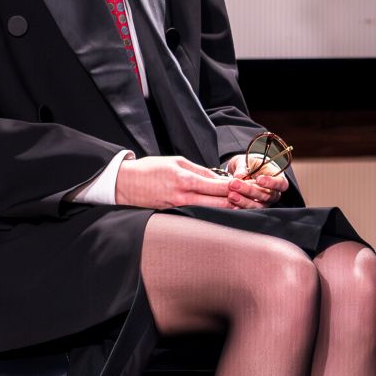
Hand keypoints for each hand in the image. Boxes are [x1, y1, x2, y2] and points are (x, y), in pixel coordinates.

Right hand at [115, 155, 234, 209]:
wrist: (126, 184)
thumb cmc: (150, 169)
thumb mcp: (176, 161)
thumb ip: (199, 170)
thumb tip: (218, 178)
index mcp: (185, 180)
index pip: (217, 186)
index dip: (235, 187)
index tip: (246, 186)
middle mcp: (184, 197)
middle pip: (218, 203)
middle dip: (235, 201)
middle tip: (248, 199)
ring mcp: (179, 208)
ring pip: (210, 211)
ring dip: (225, 208)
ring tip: (239, 205)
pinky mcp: (175, 213)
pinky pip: (198, 213)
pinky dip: (210, 211)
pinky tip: (219, 209)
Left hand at [223, 153, 288, 209]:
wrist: (242, 172)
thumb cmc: (249, 164)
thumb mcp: (245, 160)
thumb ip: (243, 166)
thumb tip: (239, 176)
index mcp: (276, 177)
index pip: (281, 183)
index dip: (271, 183)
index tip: (259, 179)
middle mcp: (273, 192)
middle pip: (267, 196)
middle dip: (249, 190)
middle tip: (234, 184)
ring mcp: (264, 202)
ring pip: (258, 206)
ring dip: (244, 201)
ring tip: (231, 194)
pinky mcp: (254, 208)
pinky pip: (249, 211)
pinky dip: (240, 208)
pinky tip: (232, 205)